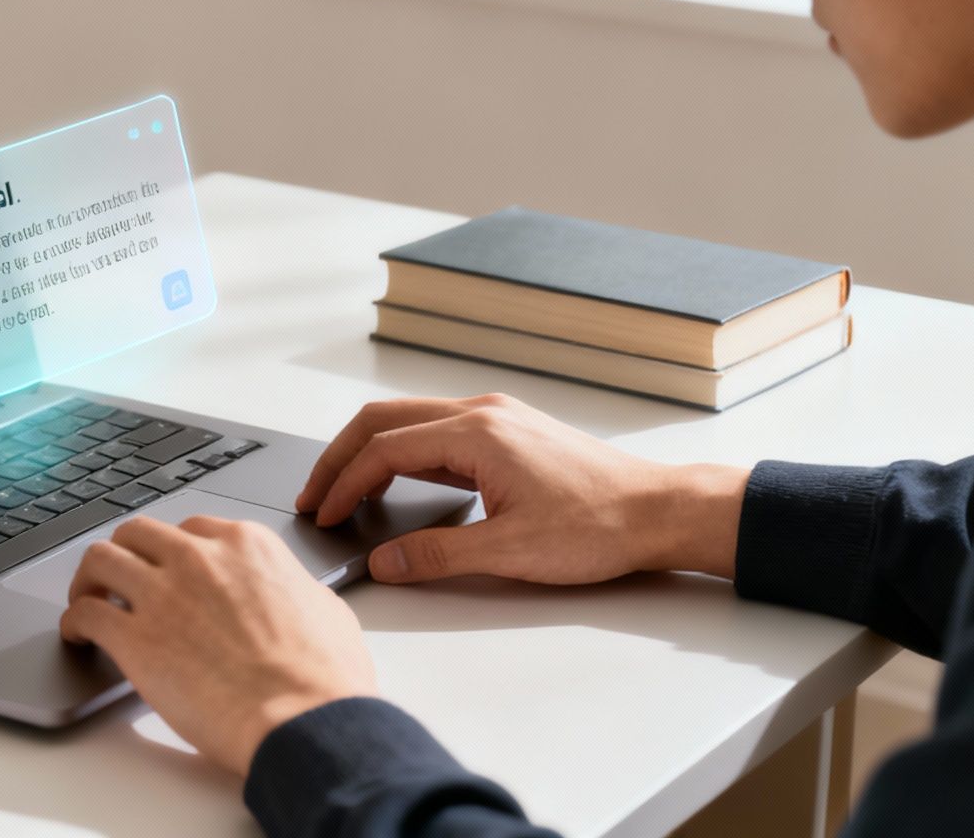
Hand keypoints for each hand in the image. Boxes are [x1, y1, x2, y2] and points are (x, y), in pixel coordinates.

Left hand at [59, 515, 375, 775]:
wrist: (307, 720)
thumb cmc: (325, 678)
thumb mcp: (324, 608)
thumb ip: (291, 588)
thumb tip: (286, 595)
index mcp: (245, 545)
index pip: (192, 528)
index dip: (174, 551)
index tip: (168, 569)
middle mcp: (198, 558)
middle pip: (138, 533)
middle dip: (127, 553)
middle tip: (120, 579)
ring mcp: (162, 595)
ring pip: (101, 559)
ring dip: (90, 579)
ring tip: (88, 600)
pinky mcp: (134, 639)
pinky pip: (85, 614)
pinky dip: (75, 622)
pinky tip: (78, 636)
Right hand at [299, 393, 747, 584]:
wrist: (659, 511)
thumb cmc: (600, 525)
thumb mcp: (510, 551)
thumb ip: (437, 555)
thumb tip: (384, 561)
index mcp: (477, 434)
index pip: (384, 448)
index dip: (345, 482)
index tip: (324, 514)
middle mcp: (482, 413)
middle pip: (384, 420)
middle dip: (341, 457)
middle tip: (314, 496)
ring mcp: (496, 418)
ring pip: (408, 421)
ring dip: (369, 452)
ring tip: (345, 492)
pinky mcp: (507, 431)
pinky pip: (435, 431)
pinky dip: (401, 453)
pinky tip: (395, 484)